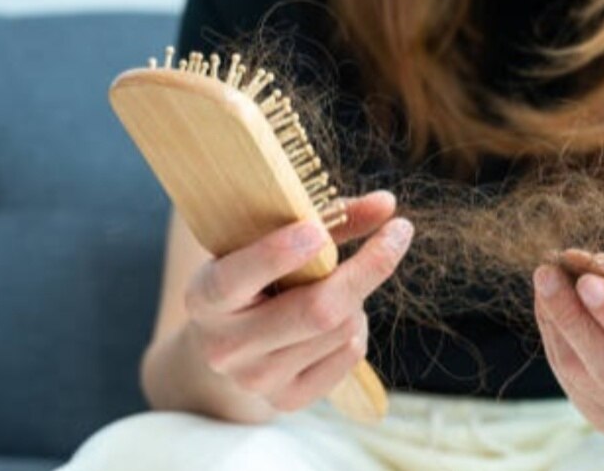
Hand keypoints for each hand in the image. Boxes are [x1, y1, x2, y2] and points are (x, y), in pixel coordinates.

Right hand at [183, 190, 412, 411]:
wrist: (229, 339)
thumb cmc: (256, 273)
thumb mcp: (272, 239)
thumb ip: (327, 218)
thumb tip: (387, 204)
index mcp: (204, 297)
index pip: (235, 279)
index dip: (276, 255)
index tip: (317, 231)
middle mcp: (224, 346)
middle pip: (315, 311)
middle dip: (365, 268)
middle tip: (399, 231)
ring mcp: (256, 380)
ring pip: (342, 329)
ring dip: (357, 299)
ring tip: (335, 287)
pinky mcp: (287, 400)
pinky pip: (350, 355)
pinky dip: (357, 327)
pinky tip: (336, 320)